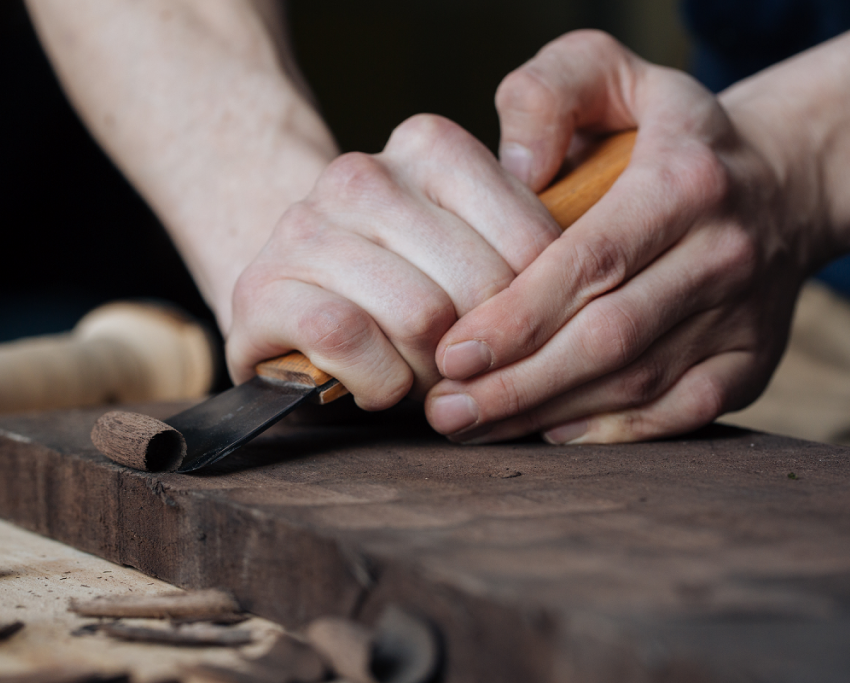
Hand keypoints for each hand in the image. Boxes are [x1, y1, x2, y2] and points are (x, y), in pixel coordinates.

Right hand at [226, 115, 561, 409]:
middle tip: (469, 371)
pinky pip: (349, 340)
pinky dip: (377, 382)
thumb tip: (587, 296)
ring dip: (432, 373)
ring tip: (420, 375)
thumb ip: (525, 256)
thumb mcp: (472, 251)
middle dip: (485, 351)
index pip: (533, 240)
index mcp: (429, 146)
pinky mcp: (262, 288)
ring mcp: (305, 226)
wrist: (292, 307)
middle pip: (479, 285)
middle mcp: (362, 173)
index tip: (514, 336)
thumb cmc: (400, 288)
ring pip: (420, 317)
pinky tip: (376, 384)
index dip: (537, 312)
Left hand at [425, 30, 820, 444]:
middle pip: (608, 338)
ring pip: (637, 384)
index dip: (519, 317)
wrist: (777, 180)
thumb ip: (549, 92)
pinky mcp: (752, 361)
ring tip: (473, 426)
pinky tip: (547, 435)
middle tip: (446, 410)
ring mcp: (741, 316)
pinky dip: (612, 433)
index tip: (451, 353)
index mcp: (683, 183)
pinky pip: (680, 413)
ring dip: (548, 414)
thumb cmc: (662, 134)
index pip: (590, 263)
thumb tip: (515, 167)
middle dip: (519, 383)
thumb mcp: (610, 76)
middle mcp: (722, 254)